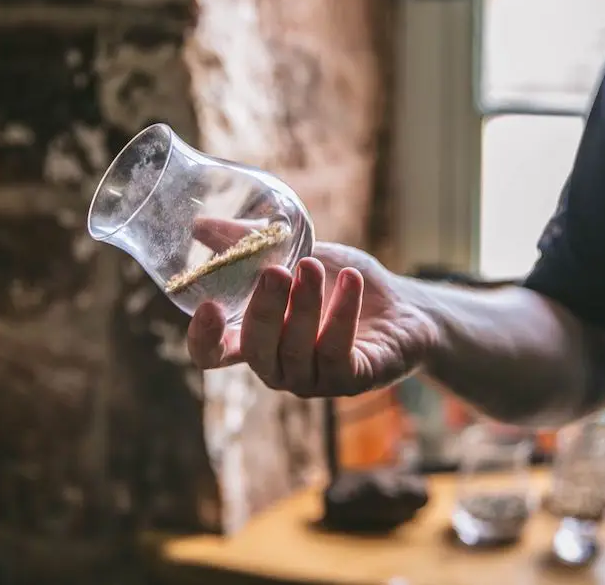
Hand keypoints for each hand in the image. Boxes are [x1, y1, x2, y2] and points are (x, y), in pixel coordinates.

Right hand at [186, 218, 439, 396]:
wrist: (403, 306)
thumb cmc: (340, 282)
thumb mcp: (296, 254)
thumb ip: (250, 243)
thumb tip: (200, 224)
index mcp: (255, 340)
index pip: (213, 354)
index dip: (204, 338)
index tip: (209, 307)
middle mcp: (279, 366)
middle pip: (256, 350)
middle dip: (263, 310)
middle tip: (274, 272)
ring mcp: (314, 379)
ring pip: (296, 349)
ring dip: (303, 305)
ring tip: (312, 266)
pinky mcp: (351, 380)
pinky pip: (338, 351)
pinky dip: (342, 313)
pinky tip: (349, 280)